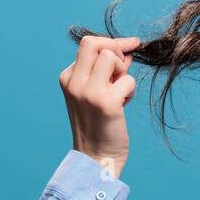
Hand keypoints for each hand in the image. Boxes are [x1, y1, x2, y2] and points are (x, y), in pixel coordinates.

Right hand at [58, 35, 139, 179]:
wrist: (96, 158)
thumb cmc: (99, 126)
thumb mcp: (96, 93)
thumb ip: (107, 71)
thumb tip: (126, 51)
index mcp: (68, 78)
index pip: (88, 44)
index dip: (112, 42)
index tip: (131, 44)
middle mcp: (74, 82)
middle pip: (95, 43)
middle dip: (116, 49)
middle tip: (123, 69)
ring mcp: (88, 92)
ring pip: (112, 57)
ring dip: (123, 72)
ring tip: (120, 92)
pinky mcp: (105, 103)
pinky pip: (128, 80)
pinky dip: (130, 90)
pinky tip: (123, 106)